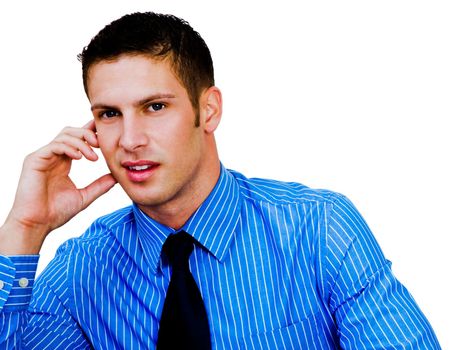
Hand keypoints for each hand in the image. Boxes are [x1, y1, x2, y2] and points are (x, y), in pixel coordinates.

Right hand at [0, 120, 116, 253]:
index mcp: (64, 162)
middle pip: (71, 132)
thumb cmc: (56, 212)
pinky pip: (54, 145)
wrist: (37, 224)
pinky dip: (69, 148)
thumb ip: (100, 186)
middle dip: (88, 134)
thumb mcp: (84, 196)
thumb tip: (117, 177)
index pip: (78, 140)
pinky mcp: (34, 160)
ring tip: (93, 157)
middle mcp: (53, 156)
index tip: (106, 137)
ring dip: (82, 142)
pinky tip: (79, 158)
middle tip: (100, 144)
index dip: (91, 133)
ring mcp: (43, 157)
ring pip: (64, 135)